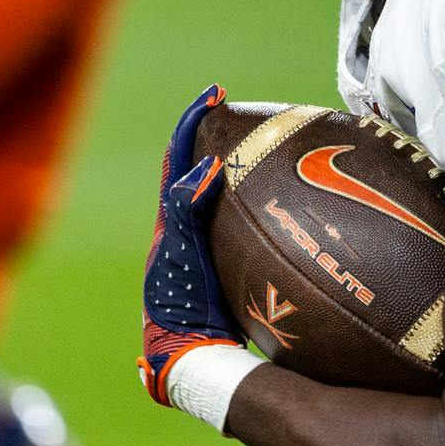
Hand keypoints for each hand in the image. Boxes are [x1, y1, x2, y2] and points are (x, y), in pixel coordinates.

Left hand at [139, 84, 242, 405]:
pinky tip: (274, 196)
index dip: (193, 122)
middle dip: (212, 134)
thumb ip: (188, 210)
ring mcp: (200, 242)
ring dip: (228, 161)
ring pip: (212, 190)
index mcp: (170, 217)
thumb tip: (206, 167)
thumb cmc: (181, 304)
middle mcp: (182, 225)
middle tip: (237, 109)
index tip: (215, 93)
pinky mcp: (218, 259)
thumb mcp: (182, 253)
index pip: (178, 156)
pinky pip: (230, 214)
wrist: (189, 352)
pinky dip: (246, 195)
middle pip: (193, 165)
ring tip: (256, 139)